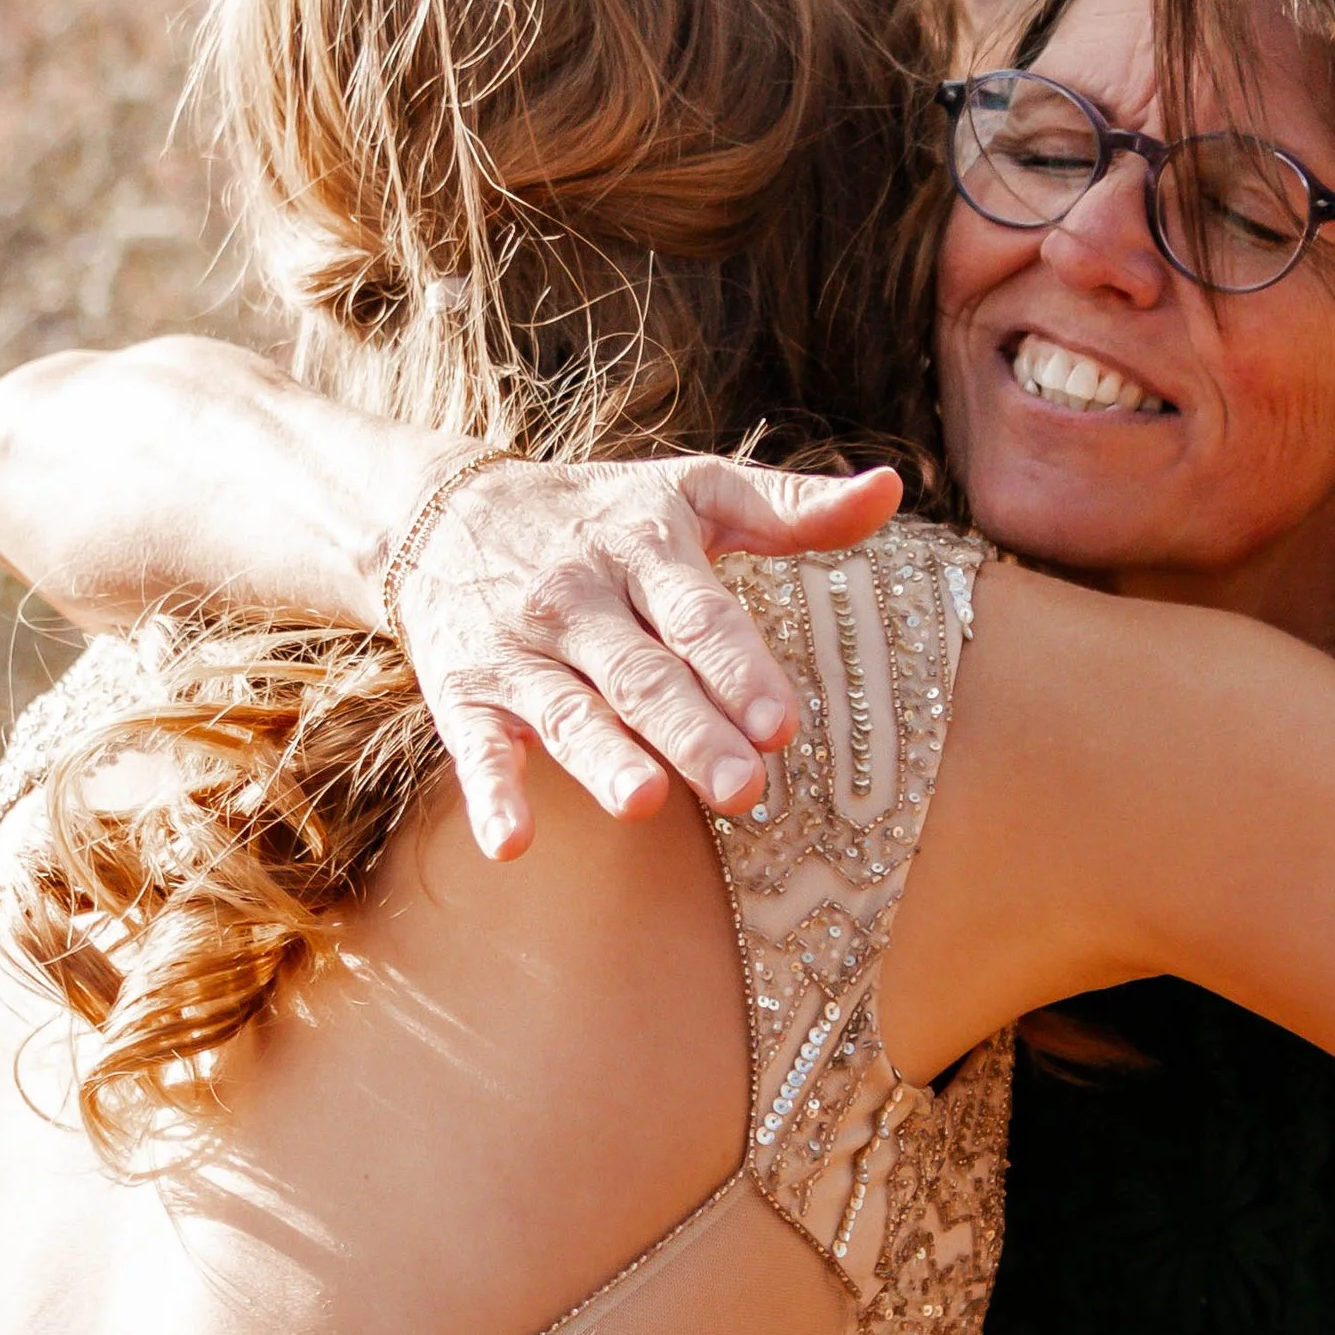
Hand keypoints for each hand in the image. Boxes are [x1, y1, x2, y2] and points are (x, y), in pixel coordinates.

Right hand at [391, 453, 903, 853]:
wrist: (445, 509)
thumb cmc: (601, 511)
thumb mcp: (692, 490)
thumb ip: (789, 506)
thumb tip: (889, 491)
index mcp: (643, 546)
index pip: (698, 616)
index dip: (739, 670)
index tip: (783, 724)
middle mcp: (579, 597)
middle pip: (641, 673)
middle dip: (691, 730)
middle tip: (744, 789)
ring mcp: (520, 648)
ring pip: (567, 711)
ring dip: (603, 760)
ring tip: (645, 802)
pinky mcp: (468, 691)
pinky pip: (475, 746)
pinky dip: (490, 794)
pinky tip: (511, 845)